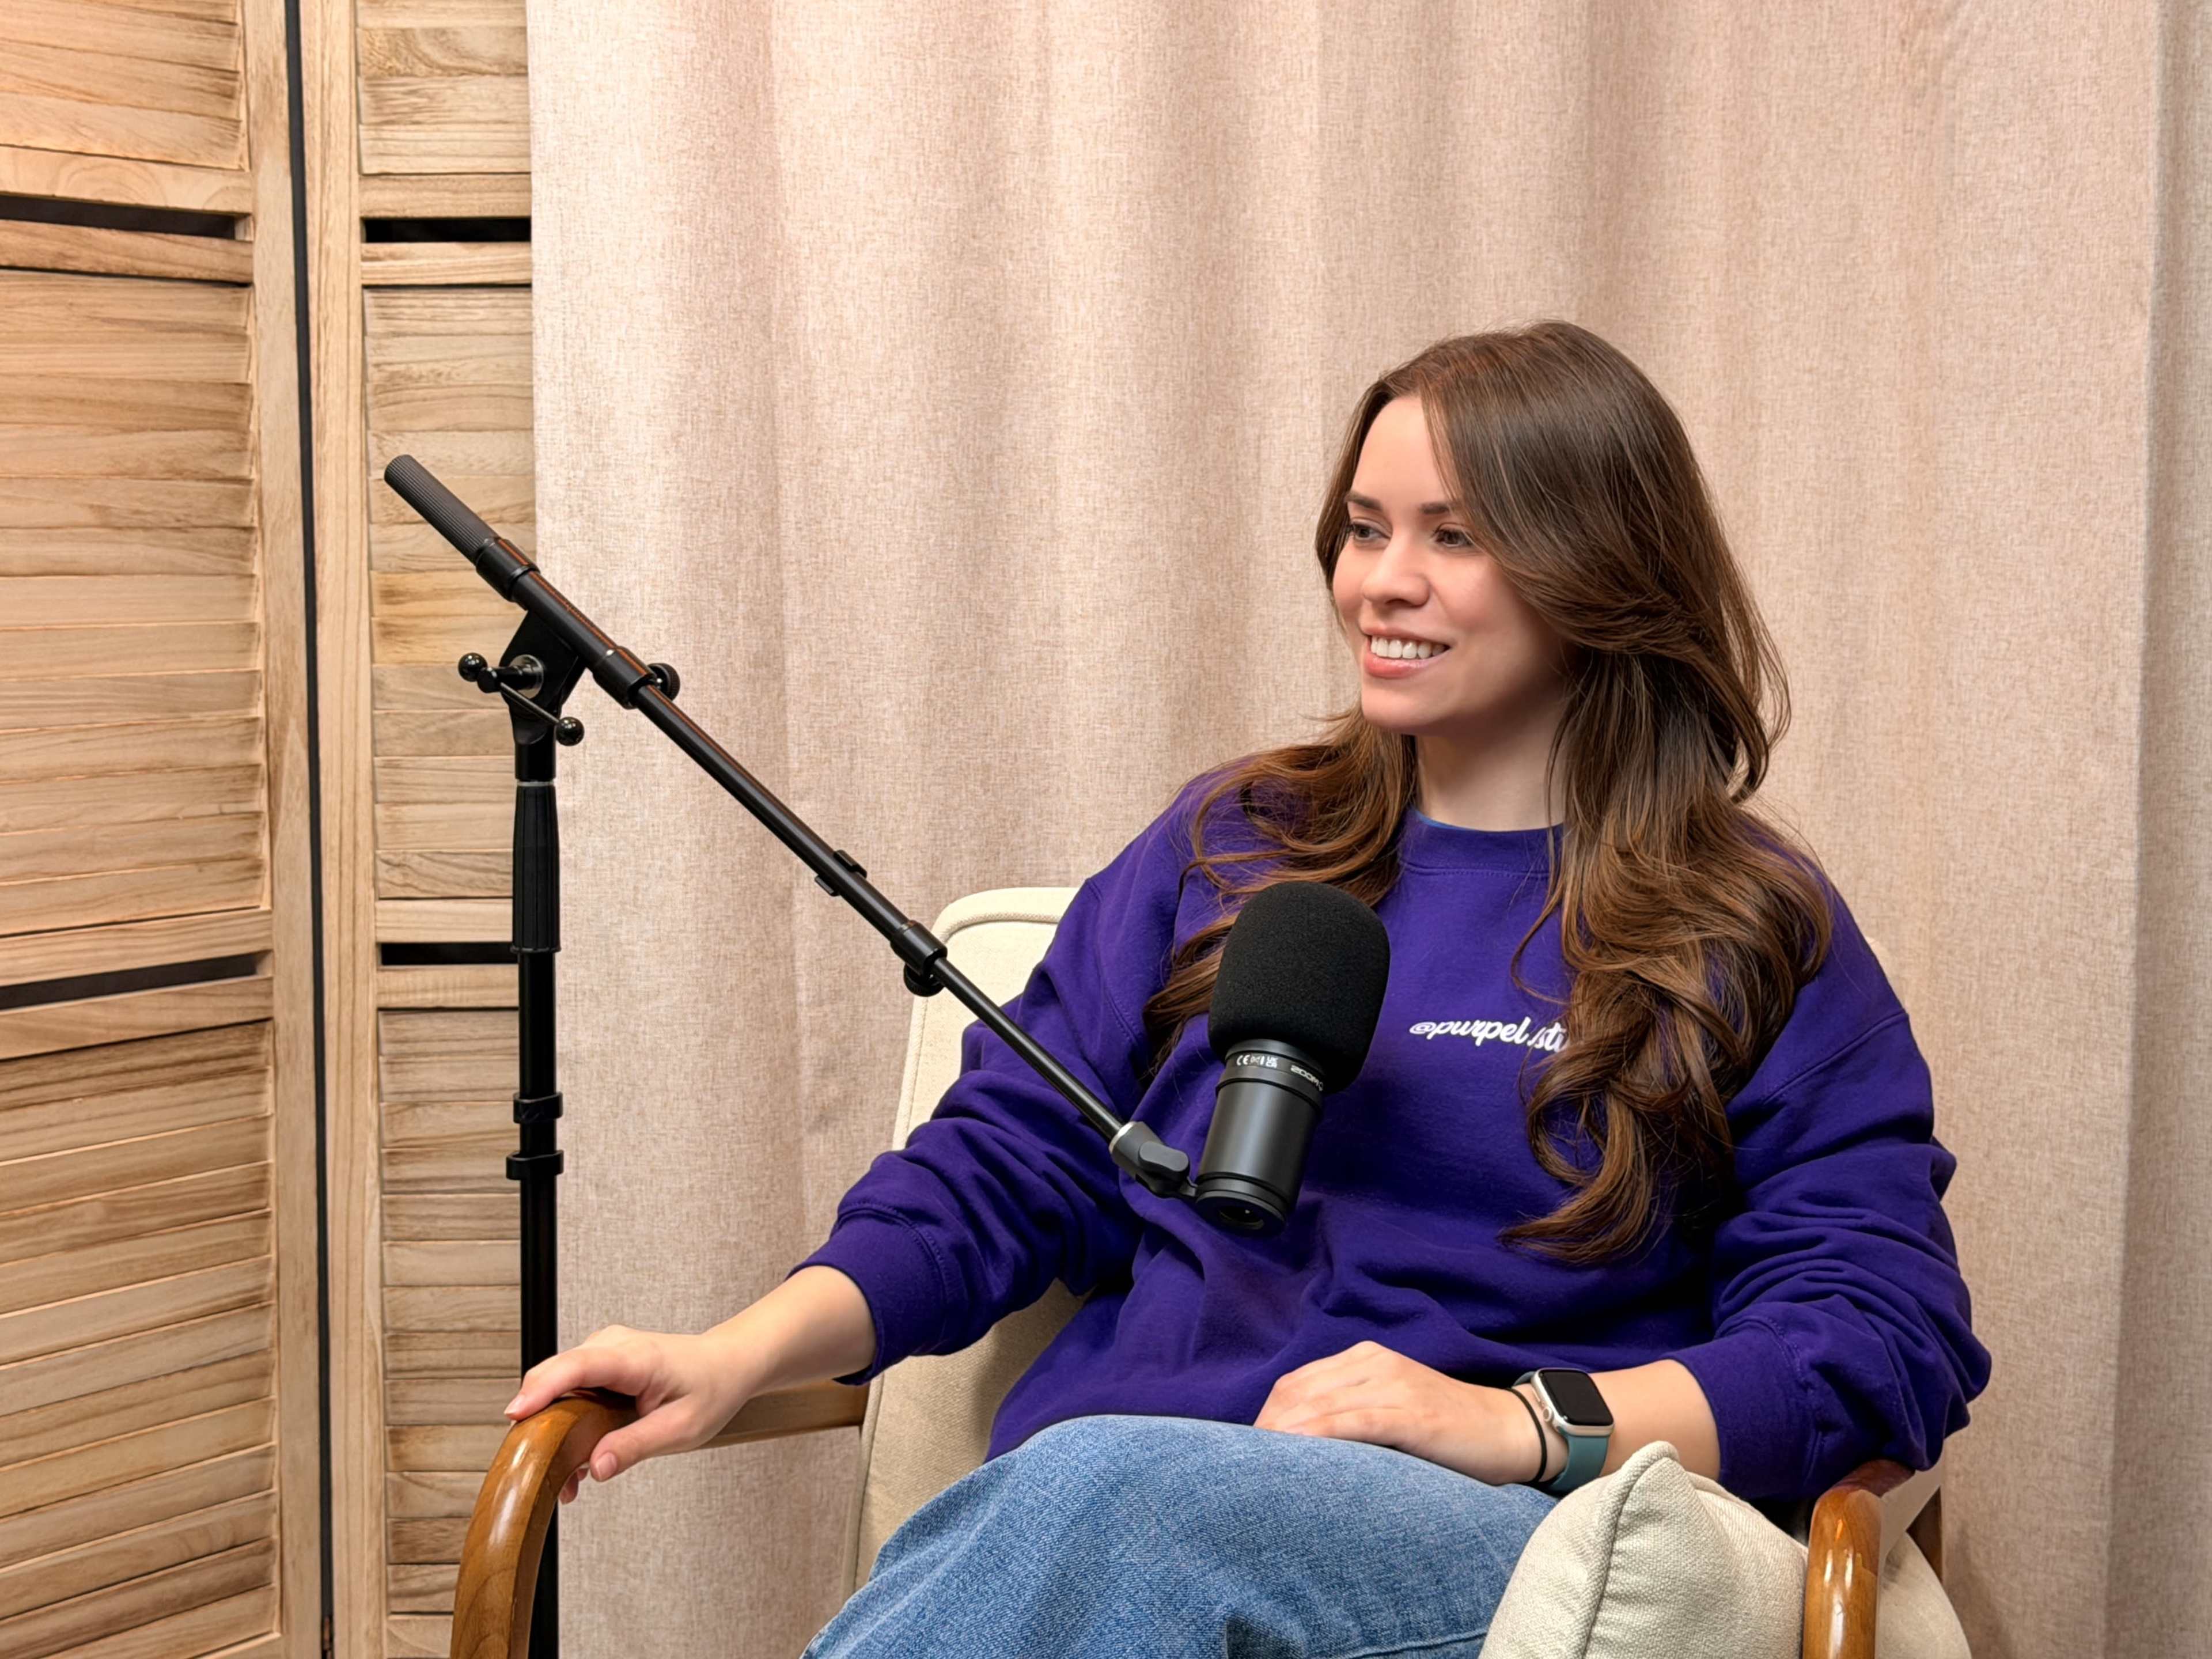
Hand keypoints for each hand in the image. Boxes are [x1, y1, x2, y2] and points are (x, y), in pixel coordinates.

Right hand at [504, 1323, 759, 1504]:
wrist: (727, 1364)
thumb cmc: (710, 1389)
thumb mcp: (682, 1429)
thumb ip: (637, 1446)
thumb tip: (596, 1467)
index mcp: (637, 1358)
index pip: (579, 1366)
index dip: (543, 1388)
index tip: (516, 1414)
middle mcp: (613, 1345)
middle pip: (555, 1374)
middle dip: (539, 1422)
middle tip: (545, 1472)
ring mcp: (603, 1350)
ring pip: (557, 1383)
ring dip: (551, 1425)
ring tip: (569, 1477)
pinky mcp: (599, 1361)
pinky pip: (568, 1386)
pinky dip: (563, 1418)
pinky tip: (578, 1457)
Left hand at [1253, 1340, 1550, 1485]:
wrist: (1508, 1430)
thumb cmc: (1447, 1431)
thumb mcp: (1391, 1412)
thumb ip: (1351, 1415)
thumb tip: (1298, 1449)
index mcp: (1365, 1358)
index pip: (1295, 1384)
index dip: (1266, 1418)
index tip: (1246, 1454)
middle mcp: (1373, 1362)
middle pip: (1298, 1393)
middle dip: (1266, 1430)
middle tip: (1244, 1471)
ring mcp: (1394, 1384)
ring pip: (1319, 1405)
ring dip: (1283, 1437)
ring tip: (1259, 1471)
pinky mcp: (1413, 1413)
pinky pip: (1354, 1421)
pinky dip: (1320, 1436)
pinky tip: (1297, 1457)